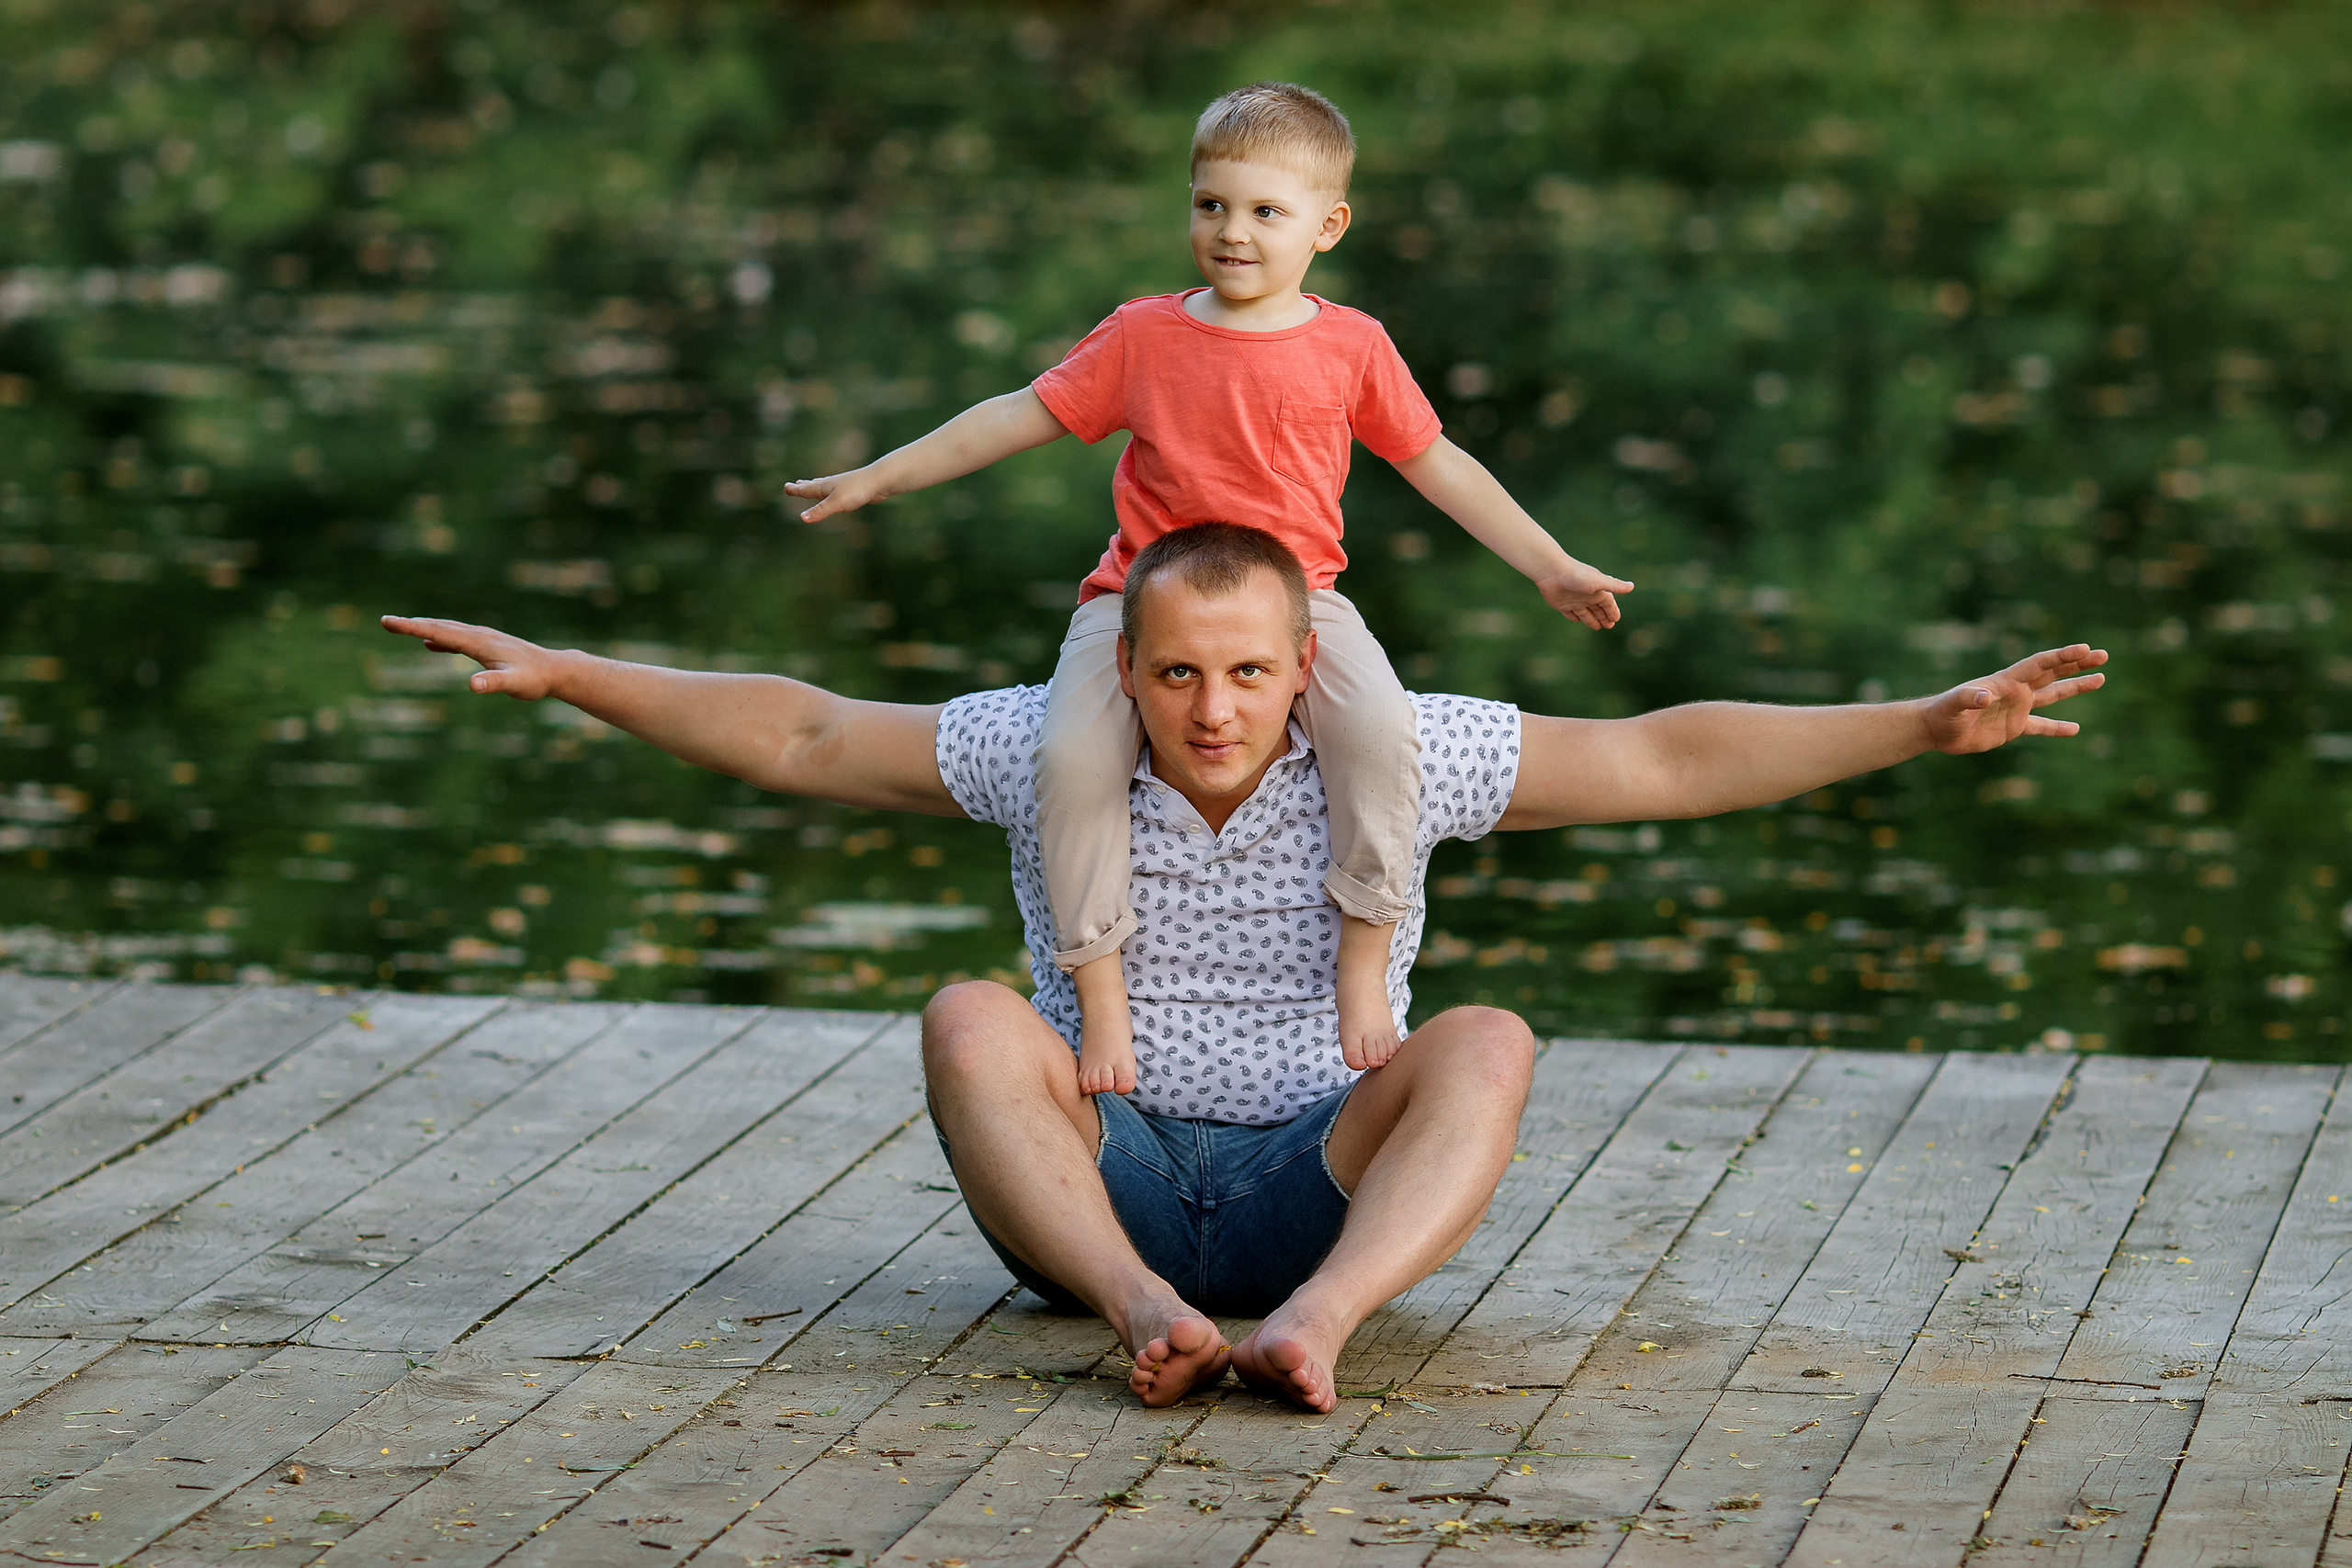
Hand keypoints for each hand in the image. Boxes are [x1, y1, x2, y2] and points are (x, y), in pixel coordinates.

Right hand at [379, 615, 570, 700]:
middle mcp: (479, 635)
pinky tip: (430, 643)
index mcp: (479, 642)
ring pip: (448, 630)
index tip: (389, 622)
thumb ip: (494, 683)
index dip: (412, 627)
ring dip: (424, 628)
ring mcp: (484, 639)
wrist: (556, 670)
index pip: (439, 631)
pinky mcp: (488, 646)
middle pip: (439, 626)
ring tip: (401, 627)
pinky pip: (457, 639)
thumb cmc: (535, 679)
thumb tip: (472, 685)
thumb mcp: (514, 684)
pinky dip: (440, 637)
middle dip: (411, 624)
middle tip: (385, 621)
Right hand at [781, 467, 886, 524]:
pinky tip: (836, 490)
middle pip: (813, 485)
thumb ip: (820, 511)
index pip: (806, 490)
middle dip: (803, 486)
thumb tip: (802, 518)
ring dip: (815, 485)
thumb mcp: (836, 503)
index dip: (796, 490)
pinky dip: (830, 489)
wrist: (879, 481)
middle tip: (795, 484)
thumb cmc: (857, 490)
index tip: (786, 487)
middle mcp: (832, 484)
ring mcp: (842, 485)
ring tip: (810, 483)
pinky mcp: (852, 489)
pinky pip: (836, 489)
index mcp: (825, 487)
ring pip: (824, 485)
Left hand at [1535, 560, 1635, 629]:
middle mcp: (1586, 595)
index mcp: (1597, 591)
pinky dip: (1574, 617)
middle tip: (1609, 626)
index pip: (1608, 604)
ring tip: (1597, 627)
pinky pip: (1570, 613)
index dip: (1612, 611)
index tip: (1616, 619)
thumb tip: (1632, 586)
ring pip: (1585, 613)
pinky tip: (1577, 619)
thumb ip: (1614, 585)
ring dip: (1592, 620)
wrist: (1551, 572)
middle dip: (1604, 617)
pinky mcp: (1561, 604)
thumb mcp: (1598, 582)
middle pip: (1598, 609)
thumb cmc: (1576, 576)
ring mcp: (1574, 600)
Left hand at [1920, 644, 2107, 754]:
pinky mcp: (2013, 727)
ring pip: (2052, 694)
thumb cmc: (1942, 713)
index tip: (2085, 650)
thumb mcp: (1954, 704)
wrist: (1935, 729)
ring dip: (2075, 687)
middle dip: (2077, 664)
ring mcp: (2016, 708)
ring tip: (2100, 678)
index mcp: (2006, 682)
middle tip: (2103, 655)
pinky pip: (2040, 726)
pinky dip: (2057, 728)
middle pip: (2052, 673)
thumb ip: (1968, 698)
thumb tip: (1984, 696)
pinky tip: (2075, 729)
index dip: (2062, 657)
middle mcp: (2016, 691)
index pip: (2040, 665)